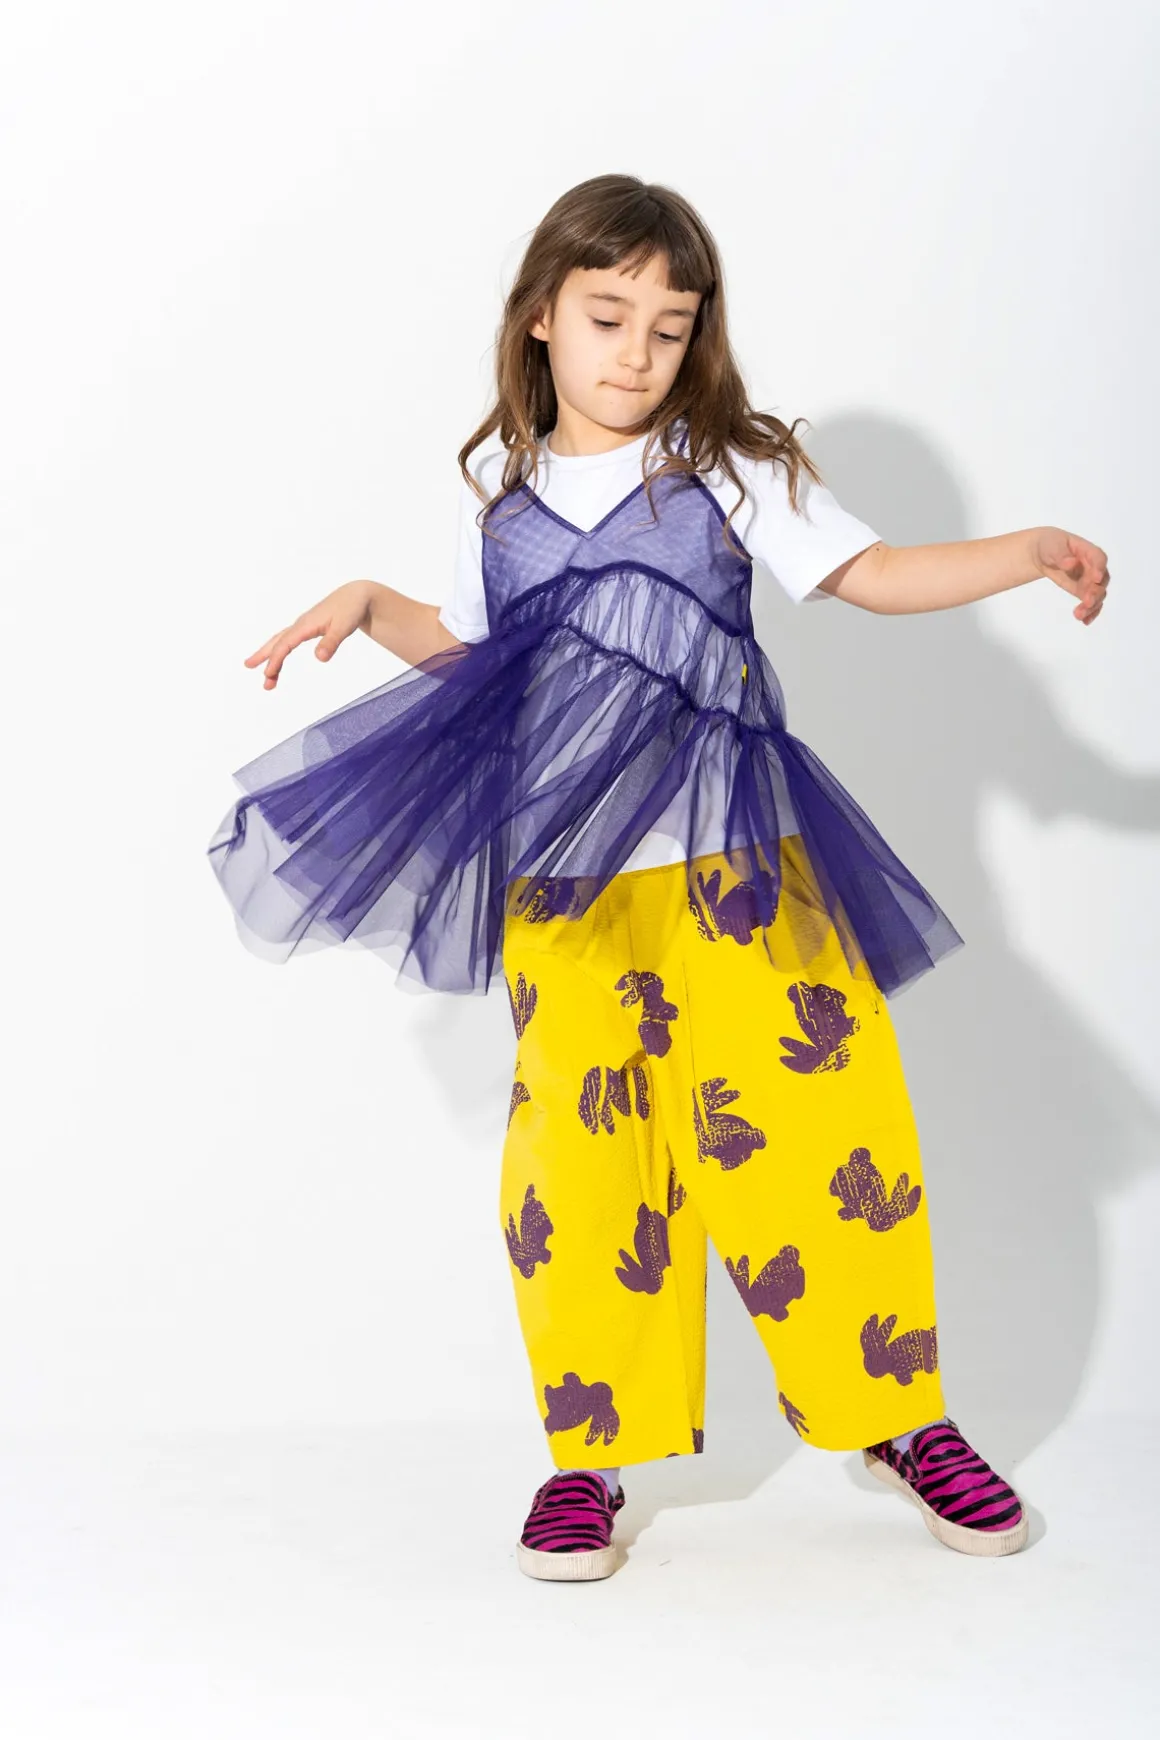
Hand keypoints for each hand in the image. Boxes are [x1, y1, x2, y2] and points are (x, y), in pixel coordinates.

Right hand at [243, 580, 374, 688]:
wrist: (356, 595)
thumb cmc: (351, 609)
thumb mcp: (344, 626)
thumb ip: (332, 642)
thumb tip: (320, 658)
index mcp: (306, 624)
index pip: (285, 644)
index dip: (275, 660)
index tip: (268, 674)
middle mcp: (301, 624)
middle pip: (277, 641)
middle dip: (264, 656)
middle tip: (248, 666)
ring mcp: (304, 626)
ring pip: (281, 641)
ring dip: (271, 656)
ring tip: (265, 675)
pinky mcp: (308, 628)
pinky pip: (289, 641)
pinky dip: (281, 650)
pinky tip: (279, 660)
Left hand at [1034, 528, 1109, 625]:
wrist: (1042, 553)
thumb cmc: (1050, 545)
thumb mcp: (1052, 546)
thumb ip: (1061, 555)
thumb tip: (1071, 563)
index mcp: (1087, 551)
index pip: (1098, 558)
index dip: (1099, 568)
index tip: (1095, 578)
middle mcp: (1092, 566)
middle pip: (1101, 580)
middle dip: (1096, 592)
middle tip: (1087, 602)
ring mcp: (1089, 580)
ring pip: (1097, 595)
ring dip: (1092, 606)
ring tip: (1079, 615)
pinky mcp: (1083, 591)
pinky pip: (1091, 603)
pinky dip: (1090, 612)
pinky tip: (1085, 621)